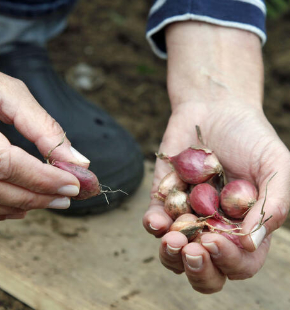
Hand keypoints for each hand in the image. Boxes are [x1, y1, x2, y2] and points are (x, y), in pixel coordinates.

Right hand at [0, 62, 89, 220]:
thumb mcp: (8, 94)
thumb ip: (43, 126)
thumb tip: (75, 160)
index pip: (3, 162)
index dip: (41, 178)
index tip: (72, 184)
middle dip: (35, 196)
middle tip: (67, 196)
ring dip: (21, 205)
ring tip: (52, 200)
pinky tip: (21, 206)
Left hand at [143, 22, 289, 292]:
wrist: (215, 109)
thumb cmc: (250, 136)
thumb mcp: (275, 165)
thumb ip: (272, 204)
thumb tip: (251, 242)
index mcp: (244, 227)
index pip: (240, 262)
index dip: (228, 260)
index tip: (214, 239)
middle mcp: (214, 227)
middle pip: (206, 269)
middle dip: (199, 270)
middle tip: (193, 251)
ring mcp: (187, 215)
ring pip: (175, 254)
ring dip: (171, 255)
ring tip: (171, 240)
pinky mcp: (164, 199)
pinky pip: (155, 222)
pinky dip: (153, 225)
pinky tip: (156, 220)